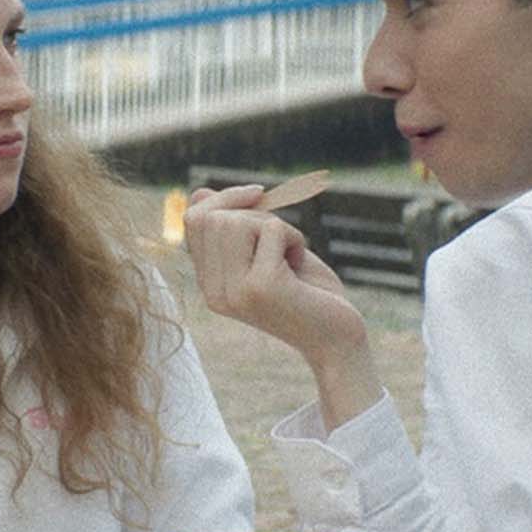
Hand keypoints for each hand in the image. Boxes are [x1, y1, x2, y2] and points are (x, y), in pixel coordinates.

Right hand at [184, 187, 380, 426]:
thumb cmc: (308, 293)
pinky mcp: (261, 287)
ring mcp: (235, 291)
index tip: (258, 198)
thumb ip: (235, 227)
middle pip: (212, 217)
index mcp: (210, 284)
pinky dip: (295, 238)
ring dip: (276, 226)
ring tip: (291, 254)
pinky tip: (300, 264)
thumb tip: (200, 191)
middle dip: (254, 213)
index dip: (223, 198)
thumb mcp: (266, 254)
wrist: (338, 340)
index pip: (193, 221)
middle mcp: (214, 292)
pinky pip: (273, 230)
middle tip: (282, 237)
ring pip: (238, 221)